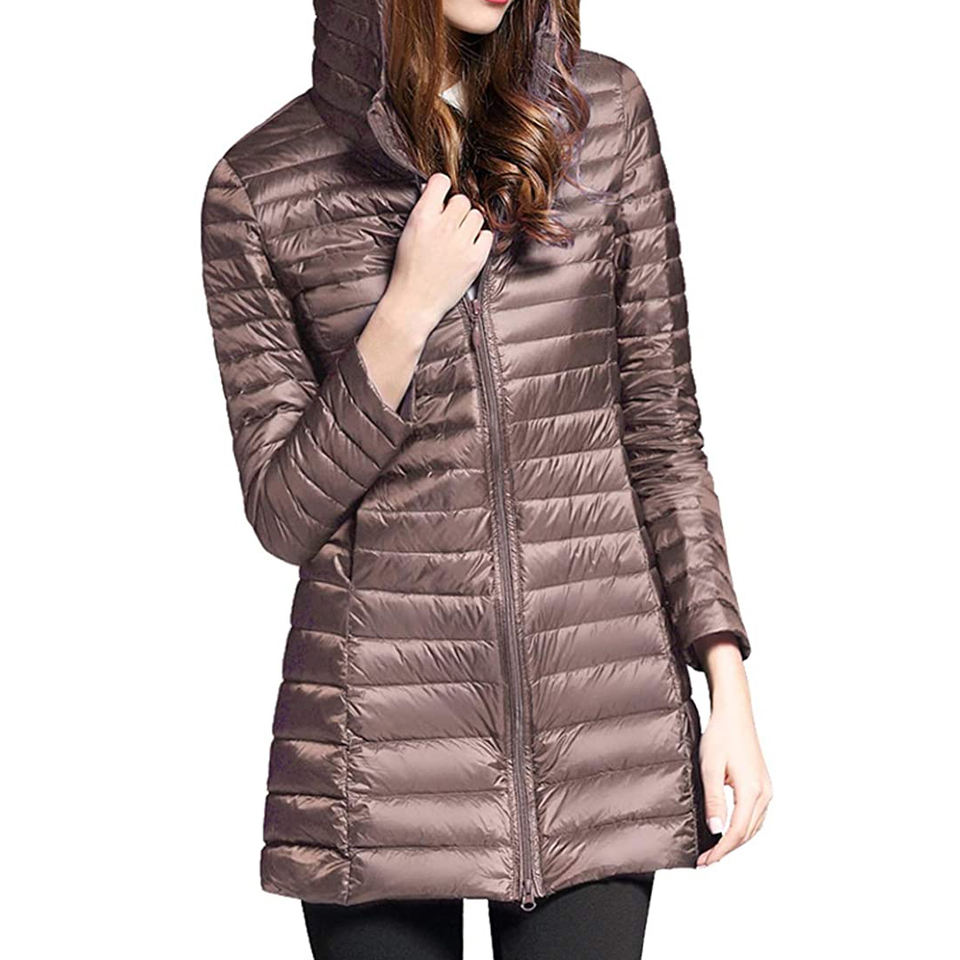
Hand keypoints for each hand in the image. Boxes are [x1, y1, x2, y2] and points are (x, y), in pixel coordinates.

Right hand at [379, 171, 493, 342]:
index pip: (441, 181)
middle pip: (462, 200)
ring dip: (469, 225)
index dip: (442, 189)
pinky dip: (480, 241)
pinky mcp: (476, 258)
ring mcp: (462, 243)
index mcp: (422, 217)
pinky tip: (468, 249)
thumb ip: (423, 210)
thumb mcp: (408, 234)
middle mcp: (443, 227)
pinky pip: (488, 235)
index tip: (442, 199)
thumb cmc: (408, 269)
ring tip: (458, 240)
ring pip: (477, 216)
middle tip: (449, 227)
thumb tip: (434, 190)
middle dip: (457, 211)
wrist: (414, 302)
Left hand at [693, 634, 772, 866]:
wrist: (734, 714)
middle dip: (727, 849)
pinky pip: (755, 815)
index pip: (737, 833)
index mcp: (752, 792)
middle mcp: (764, 794)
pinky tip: (729, 830)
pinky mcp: (763, 784)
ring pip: (753, 827)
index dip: (721, 851)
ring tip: (714, 850)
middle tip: (705, 860)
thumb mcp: (710, 768)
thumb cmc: (720, 736)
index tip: (705, 862)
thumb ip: (714, 800)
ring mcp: (766, 789)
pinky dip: (743, 828)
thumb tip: (715, 829)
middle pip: (747, 834)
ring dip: (735, 841)